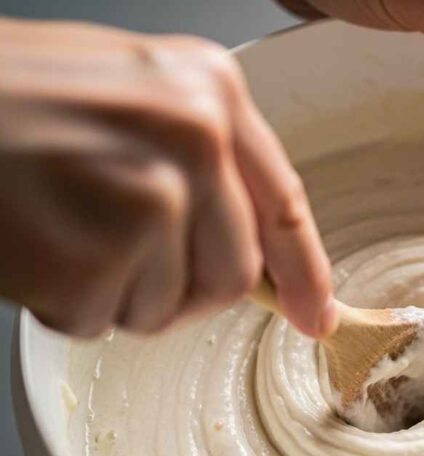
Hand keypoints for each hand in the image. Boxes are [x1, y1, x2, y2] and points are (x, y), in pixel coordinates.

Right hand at [0, 18, 334, 337]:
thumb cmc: (8, 97)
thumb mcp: (132, 96)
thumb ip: (202, 161)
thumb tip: (255, 253)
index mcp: (210, 91)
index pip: (284, 203)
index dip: (305, 271)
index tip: (317, 315)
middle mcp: (197, 140)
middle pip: (233, 273)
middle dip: (182, 290)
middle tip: (118, 261)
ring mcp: (151, 198)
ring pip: (169, 305)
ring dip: (115, 293)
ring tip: (62, 230)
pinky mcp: (95, 254)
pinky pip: (102, 321)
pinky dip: (65, 304)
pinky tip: (33, 248)